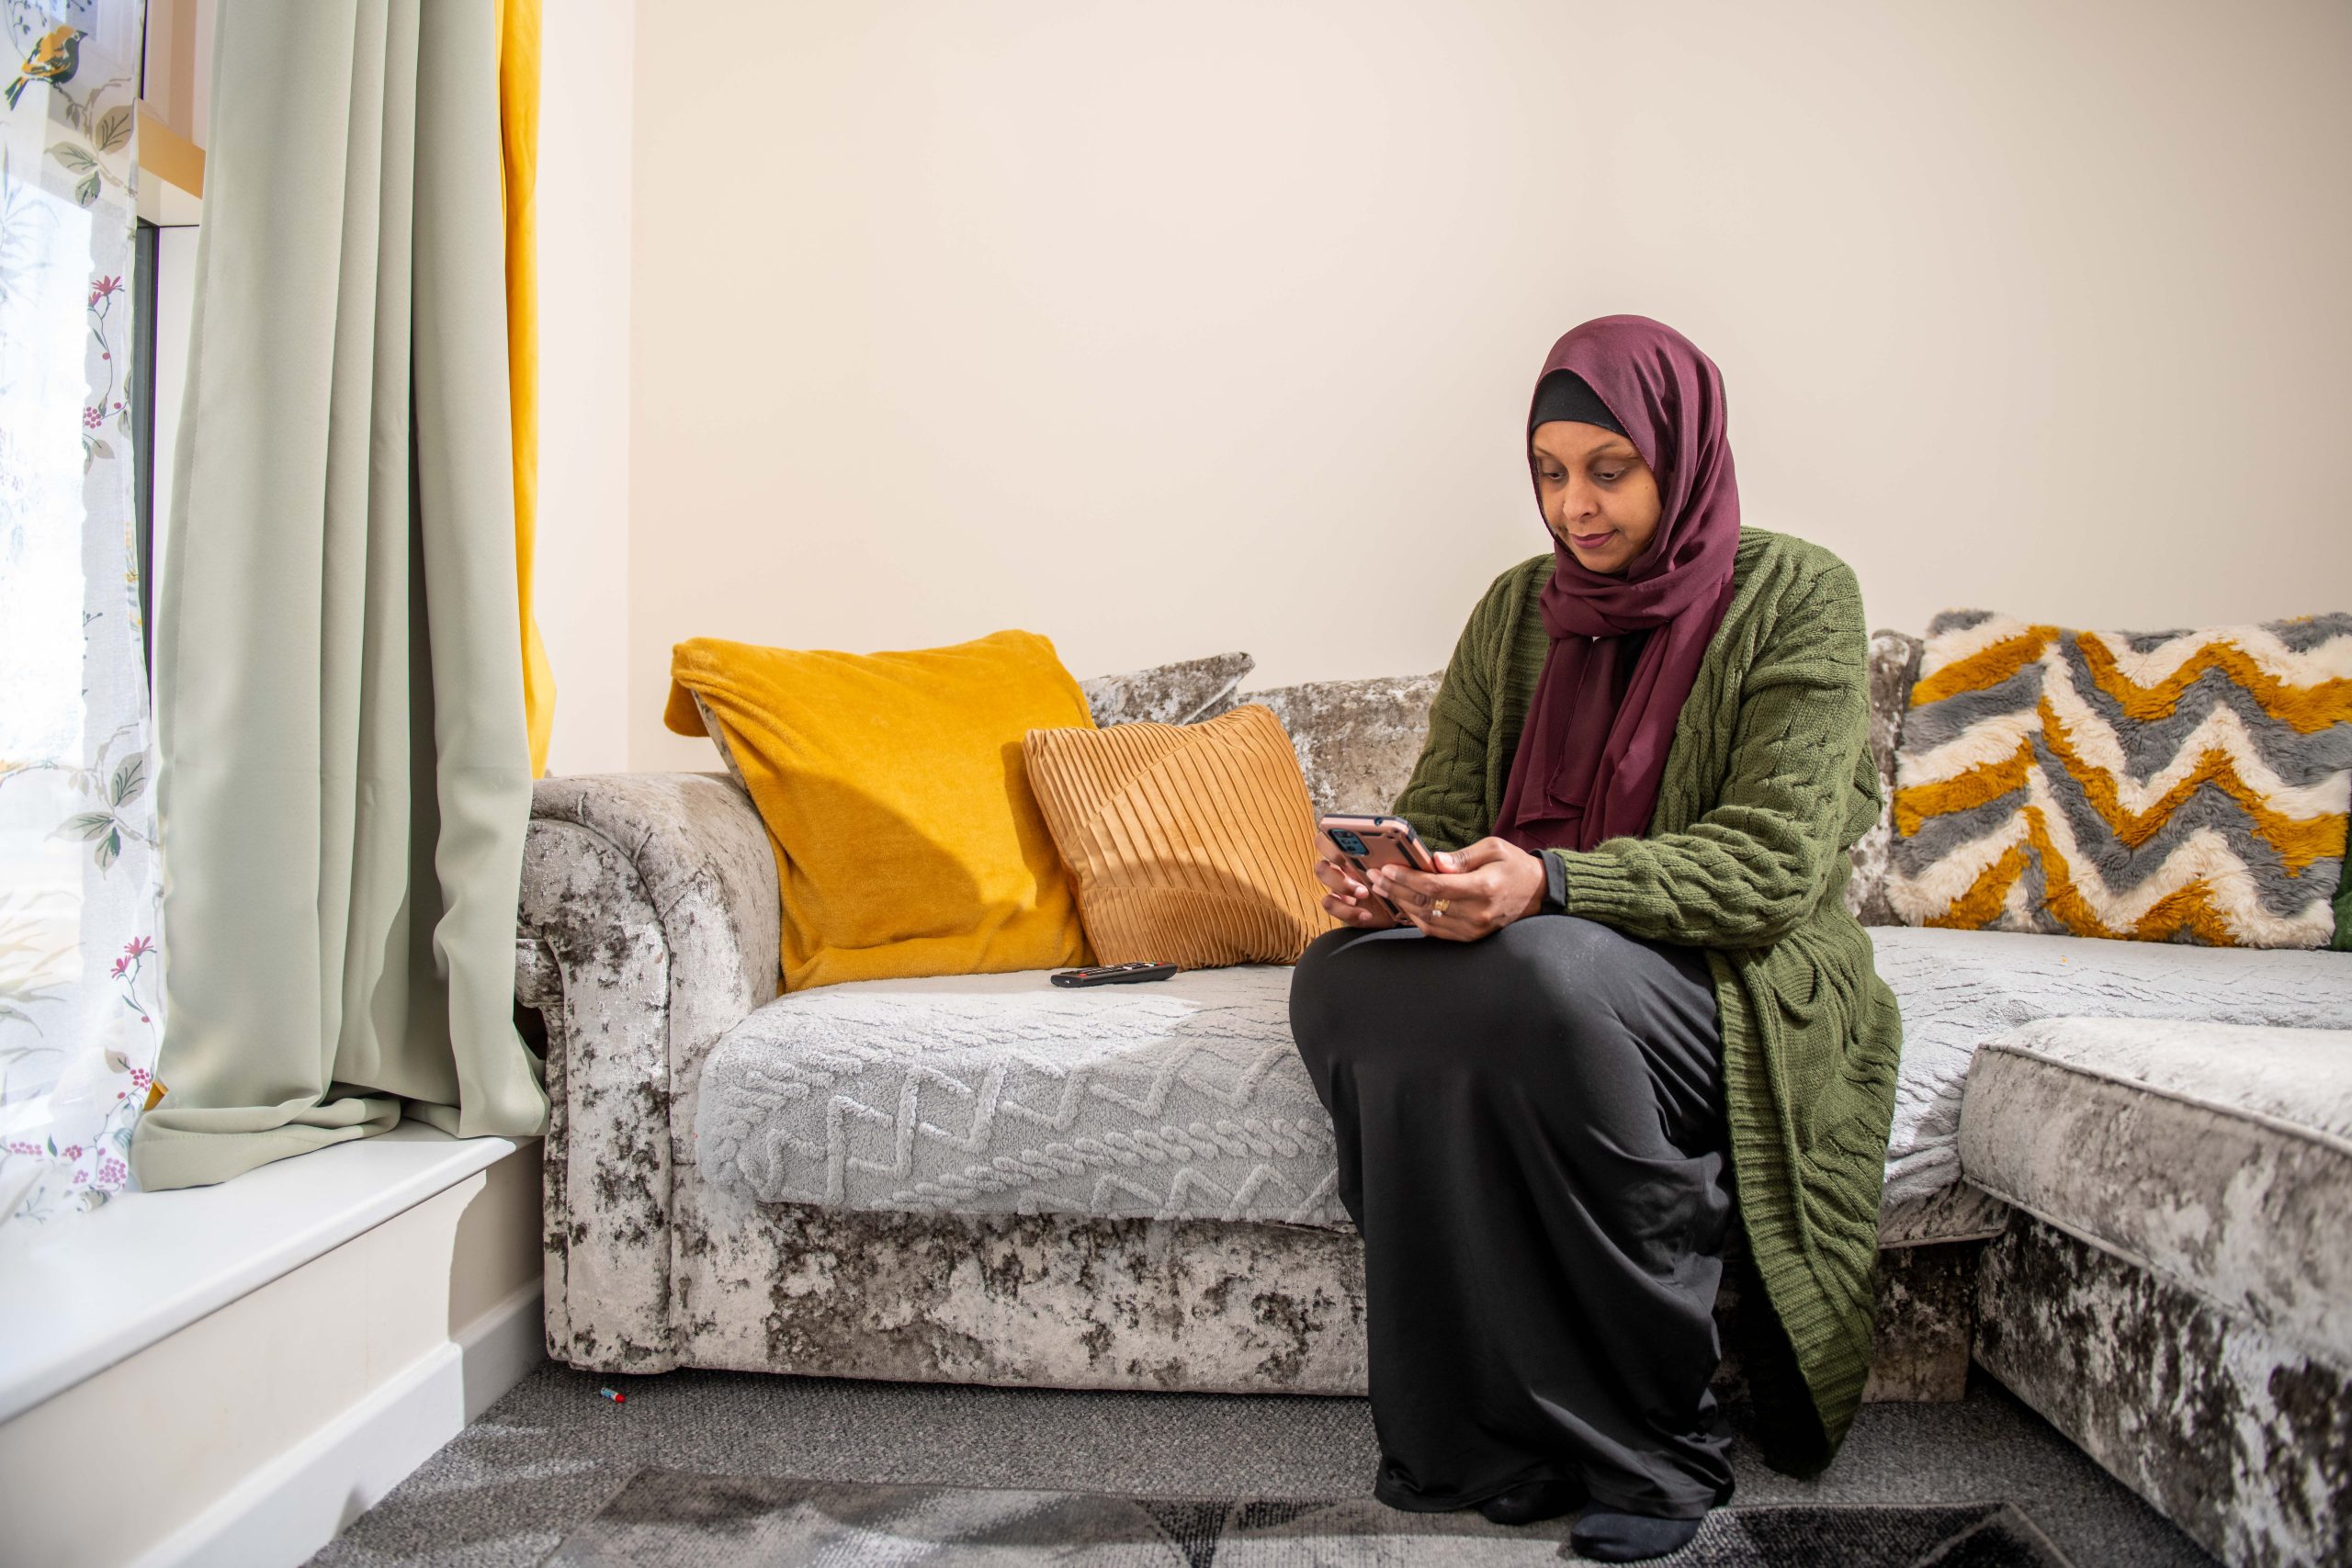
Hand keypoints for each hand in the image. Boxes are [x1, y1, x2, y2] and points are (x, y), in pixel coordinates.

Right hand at [1314, 832, 1400, 929]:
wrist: (1401, 909)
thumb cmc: (1398, 882)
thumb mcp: (1399, 867)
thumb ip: (1394, 854)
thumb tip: (1403, 846)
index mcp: (1352, 852)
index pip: (1329, 835)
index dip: (1332, 835)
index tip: (1349, 840)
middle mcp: (1340, 867)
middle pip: (1323, 851)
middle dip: (1334, 857)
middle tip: (1353, 864)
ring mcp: (1337, 886)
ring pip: (1323, 876)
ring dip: (1342, 884)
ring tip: (1364, 892)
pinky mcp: (1339, 907)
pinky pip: (1330, 904)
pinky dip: (1348, 910)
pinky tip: (1366, 914)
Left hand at [1369, 836, 1546, 940]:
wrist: (1539, 893)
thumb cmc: (1514, 866)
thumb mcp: (1493, 849)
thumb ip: (1462, 857)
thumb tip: (1433, 862)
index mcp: (1483, 888)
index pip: (1435, 886)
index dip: (1406, 878)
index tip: (1386, 869)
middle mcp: (1478, 913)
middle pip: (1426, 904)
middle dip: (1396, 889)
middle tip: (1374, 877)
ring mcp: (1474, 929)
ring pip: (1427, 920)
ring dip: (1401, 904)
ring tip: (1383, 888)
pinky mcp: (1471, 937)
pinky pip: (1436, 931)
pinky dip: (1416, 918)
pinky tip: (1403, 904)